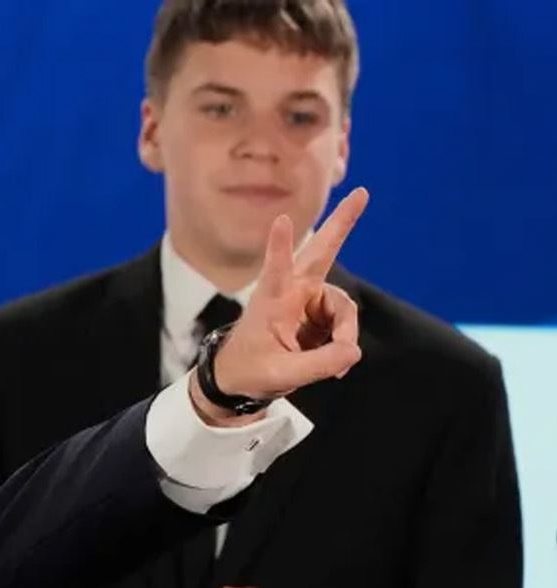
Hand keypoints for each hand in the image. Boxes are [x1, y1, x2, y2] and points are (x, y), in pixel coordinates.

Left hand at [194, 188, 368, 424]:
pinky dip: (344, 346)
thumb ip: (318, 364)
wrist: (241, 378)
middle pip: (322, 252)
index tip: (281, 220)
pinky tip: (336, 365)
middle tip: (362, 193)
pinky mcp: (321, 314)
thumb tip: (354, 351)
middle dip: (342, 224)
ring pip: (344, 309)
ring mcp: (309, 301)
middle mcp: (293, 292)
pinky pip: (345, 326)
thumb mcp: (281, 375)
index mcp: (272, 300)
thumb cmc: (250, 370)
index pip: (276, 270)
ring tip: (338, 364)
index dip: (280, 247)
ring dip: (345, 334)